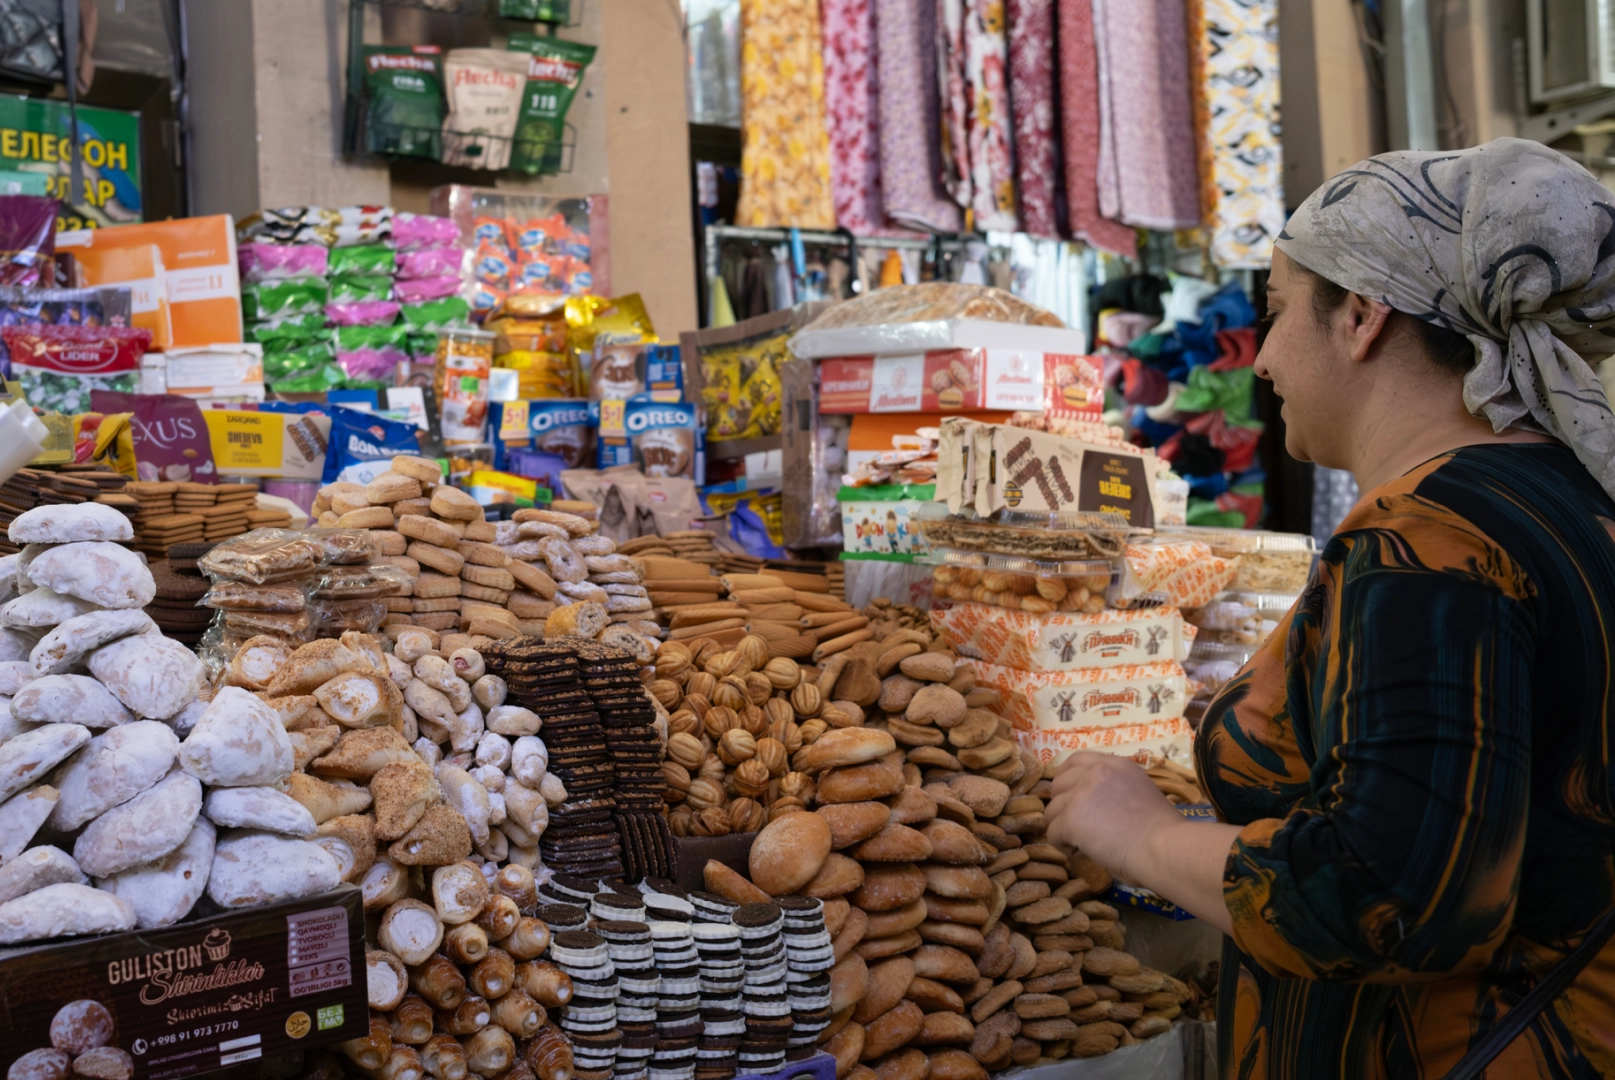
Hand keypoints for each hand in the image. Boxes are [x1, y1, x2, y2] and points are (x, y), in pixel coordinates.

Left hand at [1045, 752, 1185, 883]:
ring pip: (1052, 811)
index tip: (1069, 796)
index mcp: (1116, 765)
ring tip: (1080, 843)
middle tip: (1075, 825)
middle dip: (1062, 805)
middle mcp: (1096, 772)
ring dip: (1062, 828)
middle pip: (1058, 783)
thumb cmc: (1164, 832)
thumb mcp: (1140, 793)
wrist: (1165, 848)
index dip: (1067, 778)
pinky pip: (1052, 833)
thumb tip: (1095, 807)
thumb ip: (1115, 791)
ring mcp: (1082, 793)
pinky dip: (1062, 846)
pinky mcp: (1072, 818)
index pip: (1077, 760)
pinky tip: (1079, 852)